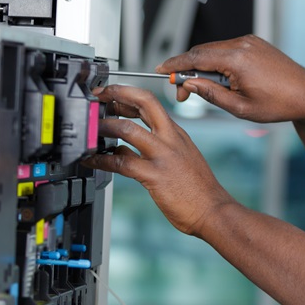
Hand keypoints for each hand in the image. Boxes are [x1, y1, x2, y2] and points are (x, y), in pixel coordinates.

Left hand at [83, 84, 235, 237]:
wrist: (214, 210)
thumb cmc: (198, 190)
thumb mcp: (181, 159)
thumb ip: (155, 149)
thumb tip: (123, 146)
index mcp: (177, 134)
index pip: (151, 103)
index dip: (128, 95)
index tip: (111, 97)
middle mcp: (171, 139)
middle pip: (145, 102)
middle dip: (117, 94)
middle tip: (98, 96)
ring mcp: (163, 156)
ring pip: (128, 129)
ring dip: (104, 126)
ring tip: (90, 129)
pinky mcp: (155, 175)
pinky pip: (122, 162)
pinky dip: (102, 160)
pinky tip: (92, 161)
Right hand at [156, 35, 304, 123]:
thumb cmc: (280, 103)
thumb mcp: (241, 108)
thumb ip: (212, 94)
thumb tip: (190, 85)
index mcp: (237, 59)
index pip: (196, 57)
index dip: (175, 65)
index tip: (162, 71)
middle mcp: (242, 44)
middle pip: (202, 52)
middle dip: (188, 70)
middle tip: (183, 92)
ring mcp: (249, 41)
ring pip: (214, 50)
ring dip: (204, 66)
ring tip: (206, 89)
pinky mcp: (254, 43)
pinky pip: (227, 49)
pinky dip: (218, 61)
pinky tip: (221, 79)